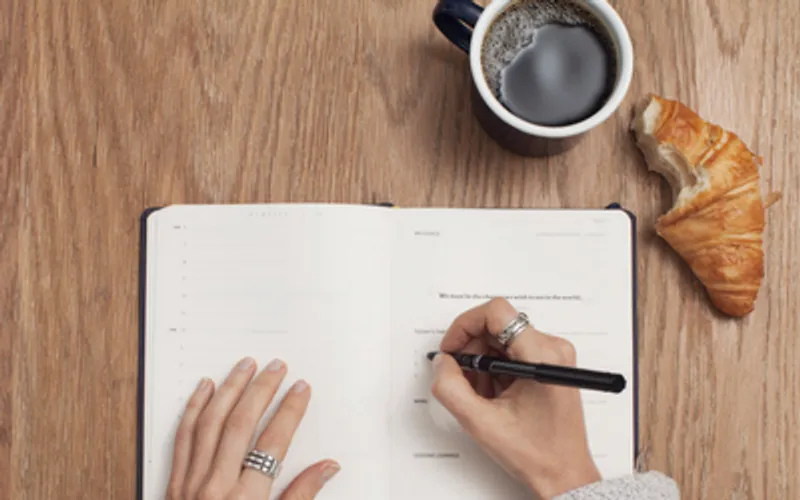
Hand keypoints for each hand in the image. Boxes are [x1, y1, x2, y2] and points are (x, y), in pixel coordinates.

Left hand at [166, 357, 339, 499]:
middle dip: (261, 390)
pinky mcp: (173, 484)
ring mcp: (191, 484)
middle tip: (276, 367)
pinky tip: (204, 389)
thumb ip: (300, 497)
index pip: (273, 443)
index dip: (289, 411)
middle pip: (241, 424)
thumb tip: (327, 467)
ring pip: (210, 423)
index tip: (301, 389)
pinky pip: (183, 437)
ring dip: (229, 389)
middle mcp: (216, 487)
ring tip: (244, 366)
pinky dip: (194, 409)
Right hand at [431, 298, 600, 498]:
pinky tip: (495, 396)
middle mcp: (553, 348)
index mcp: (542, 356)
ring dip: (483, 363)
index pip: (496, 312)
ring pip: (502, 340)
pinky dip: (495, 370)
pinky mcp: (550, 364)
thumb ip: (451, 387)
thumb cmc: (537, 453)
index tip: (452, 348)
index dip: (465, 325)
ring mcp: (553, 355)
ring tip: (482, 395)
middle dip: (472, 351)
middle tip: (462, 379)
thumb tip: (442, 363)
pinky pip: (512, 352)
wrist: (563, 474)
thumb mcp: (481, 422)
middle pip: (497, 326)